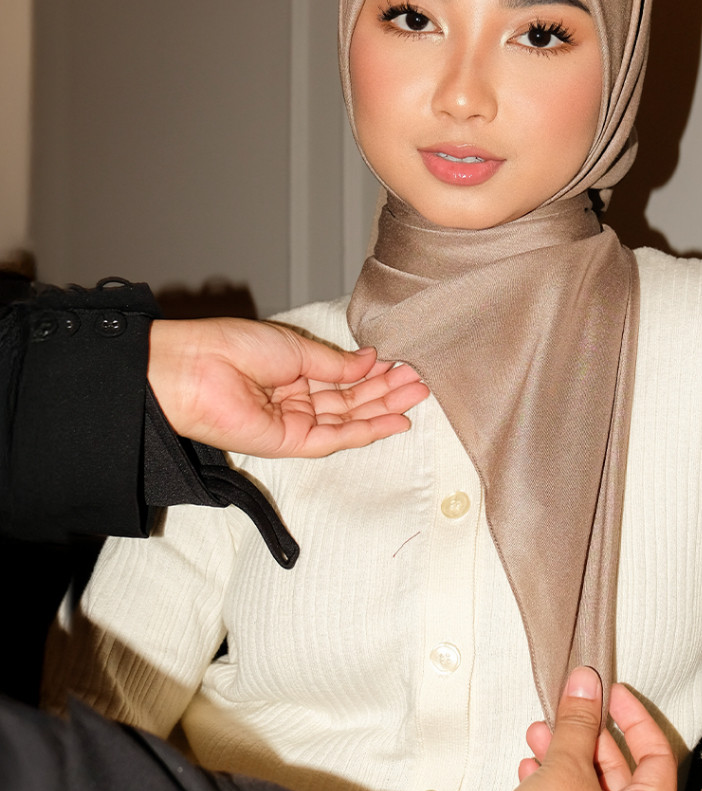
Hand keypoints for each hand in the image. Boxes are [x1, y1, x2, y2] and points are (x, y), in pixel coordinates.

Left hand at [148, 318, 427, 456]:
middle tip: (419, 382)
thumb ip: (335, 363)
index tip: (402, 364)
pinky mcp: (289, 442)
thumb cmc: (232, 347)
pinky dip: (365, 431)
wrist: (194, 368)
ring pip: (348, 420)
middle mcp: (295, 398)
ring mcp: (293, 422)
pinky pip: (334, 438)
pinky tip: (392, 421)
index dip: (373, 373)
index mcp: (293, 371)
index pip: (343, 377)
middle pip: (351, 400)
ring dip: (383, 409)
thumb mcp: (296, 347)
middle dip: (386, 391)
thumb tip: (369, 361)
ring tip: (415, 397)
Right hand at [496, 666, 676, 790]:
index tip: (612, 694)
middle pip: (619, 770)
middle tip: (572, 709)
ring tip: (540, 733)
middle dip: (588, 735)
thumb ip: (578, 723)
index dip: (635, 719)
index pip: (658, 756)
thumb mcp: (565, 769)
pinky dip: (551, 781)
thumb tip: (587, 684)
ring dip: (563, 753)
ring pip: (589, 786)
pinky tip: (530, 767)